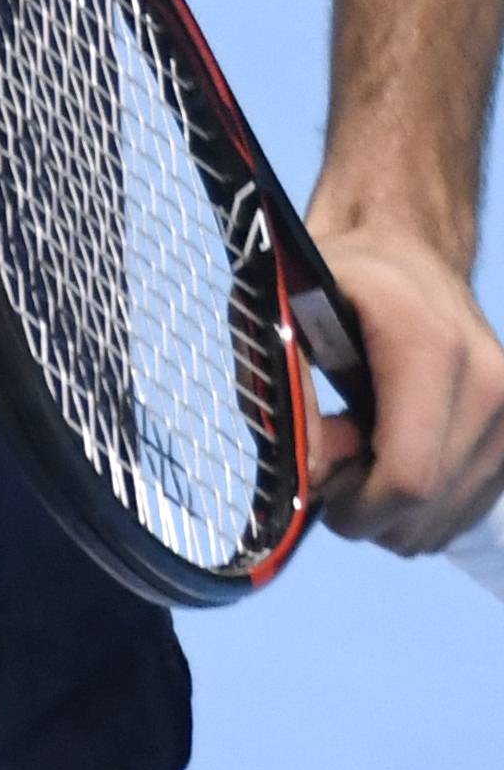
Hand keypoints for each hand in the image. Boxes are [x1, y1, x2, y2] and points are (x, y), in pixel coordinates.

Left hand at [302, 218, 503, 554]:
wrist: (406, 249)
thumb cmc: (337, 279)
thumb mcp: (285, 315)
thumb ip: (292, 394)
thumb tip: (312, 474)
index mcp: (429, 346)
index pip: (409, 477)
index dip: (355, 506)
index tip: (321, 482)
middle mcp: (488, 379)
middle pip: (426, 509)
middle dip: (367, 509)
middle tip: (335, 457)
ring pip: (445, 519)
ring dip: (393, 510)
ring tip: (365, 446)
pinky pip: (464, 509)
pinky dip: (423, 504)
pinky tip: (398, 453)